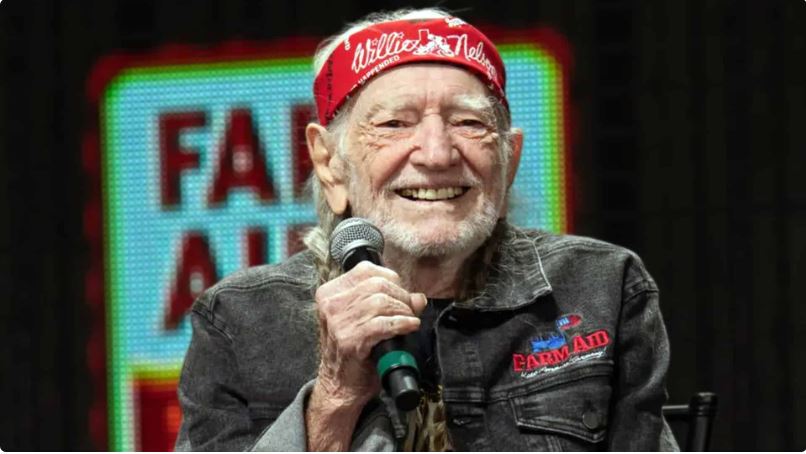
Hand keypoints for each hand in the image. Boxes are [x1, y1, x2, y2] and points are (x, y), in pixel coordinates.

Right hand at [313, 261, 426, 408]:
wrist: (341, 386)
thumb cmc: (353, 352)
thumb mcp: (366, 320)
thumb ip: (389, 303)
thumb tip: (418, 297)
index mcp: (330, 293)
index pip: (366, 270)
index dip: (391, 280)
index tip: (400, 294)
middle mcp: (331, 304)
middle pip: (377, 284)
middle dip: (401, 297)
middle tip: (409, 311)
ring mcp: (338, 322)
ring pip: (381, 302)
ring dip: (403, 311)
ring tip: (408, 321)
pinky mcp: (350, 340)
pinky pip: (383, 323)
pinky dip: (402, 324)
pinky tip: (409, 327)